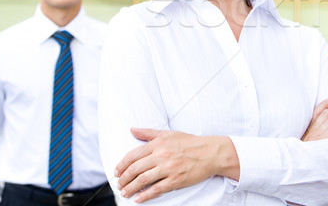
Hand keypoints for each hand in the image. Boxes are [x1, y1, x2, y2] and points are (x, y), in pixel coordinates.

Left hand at [115, 128, 239, 202]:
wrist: (211, 153)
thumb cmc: (190, 143)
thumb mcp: (169, 134)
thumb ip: (149, 133)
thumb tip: (132, 129)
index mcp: (158, 143)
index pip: (133, 155)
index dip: (121, 165)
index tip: (117, 172)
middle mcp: (162, 155)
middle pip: (135, 169)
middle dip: (123, 179)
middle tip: (119, 184)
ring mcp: (169, 168)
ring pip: (143, 180)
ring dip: (130, 188)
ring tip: (125, 192)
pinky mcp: (176, 180)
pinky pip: (156, 189)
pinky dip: (145, 195)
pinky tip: (138, 199)